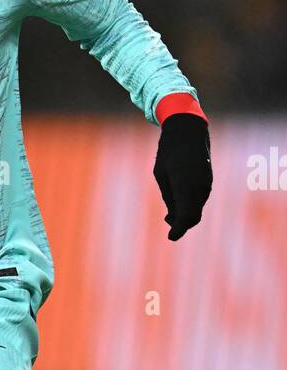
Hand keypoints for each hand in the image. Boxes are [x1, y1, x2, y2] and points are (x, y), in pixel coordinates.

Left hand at [153, 113, 211, 240]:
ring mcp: (206, 184)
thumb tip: (173, 216)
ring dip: (186, 215)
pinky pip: (200, 200)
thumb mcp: (161, 175)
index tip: (171, 237)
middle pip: (193, 216)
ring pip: (197, 209)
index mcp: (184, 184)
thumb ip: (168, 197)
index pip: (185, 215)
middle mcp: (199, 186)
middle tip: (168, 224)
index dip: (178, 229)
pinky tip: (180, 202)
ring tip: (169, 214)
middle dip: (181, 224)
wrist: (188, 131)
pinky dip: (191, 206)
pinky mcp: (208, 181)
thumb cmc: (168, 152)